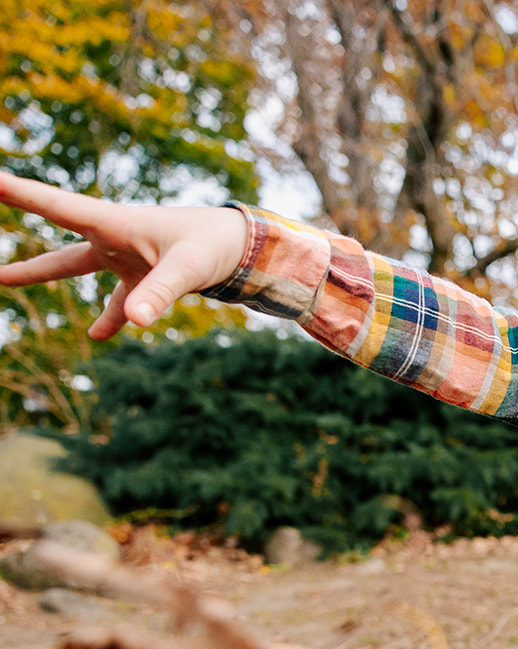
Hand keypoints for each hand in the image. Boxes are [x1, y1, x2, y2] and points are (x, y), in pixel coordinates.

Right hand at [0, 172, 247, 339]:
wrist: (245, 245)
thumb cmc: (215, 244)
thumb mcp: (187, 268)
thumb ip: (159, 292)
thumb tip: (132, 323)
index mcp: (116, 223)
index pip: (59, 208)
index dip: (22, 194)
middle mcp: (114, 239)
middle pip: (58, 245)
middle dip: (23, 248)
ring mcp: (126, 258)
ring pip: (75, 267)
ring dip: (42, 271)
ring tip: (3, 278)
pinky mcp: (145, 278)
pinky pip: (119, 302)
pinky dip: (110, 318)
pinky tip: (97, 336)